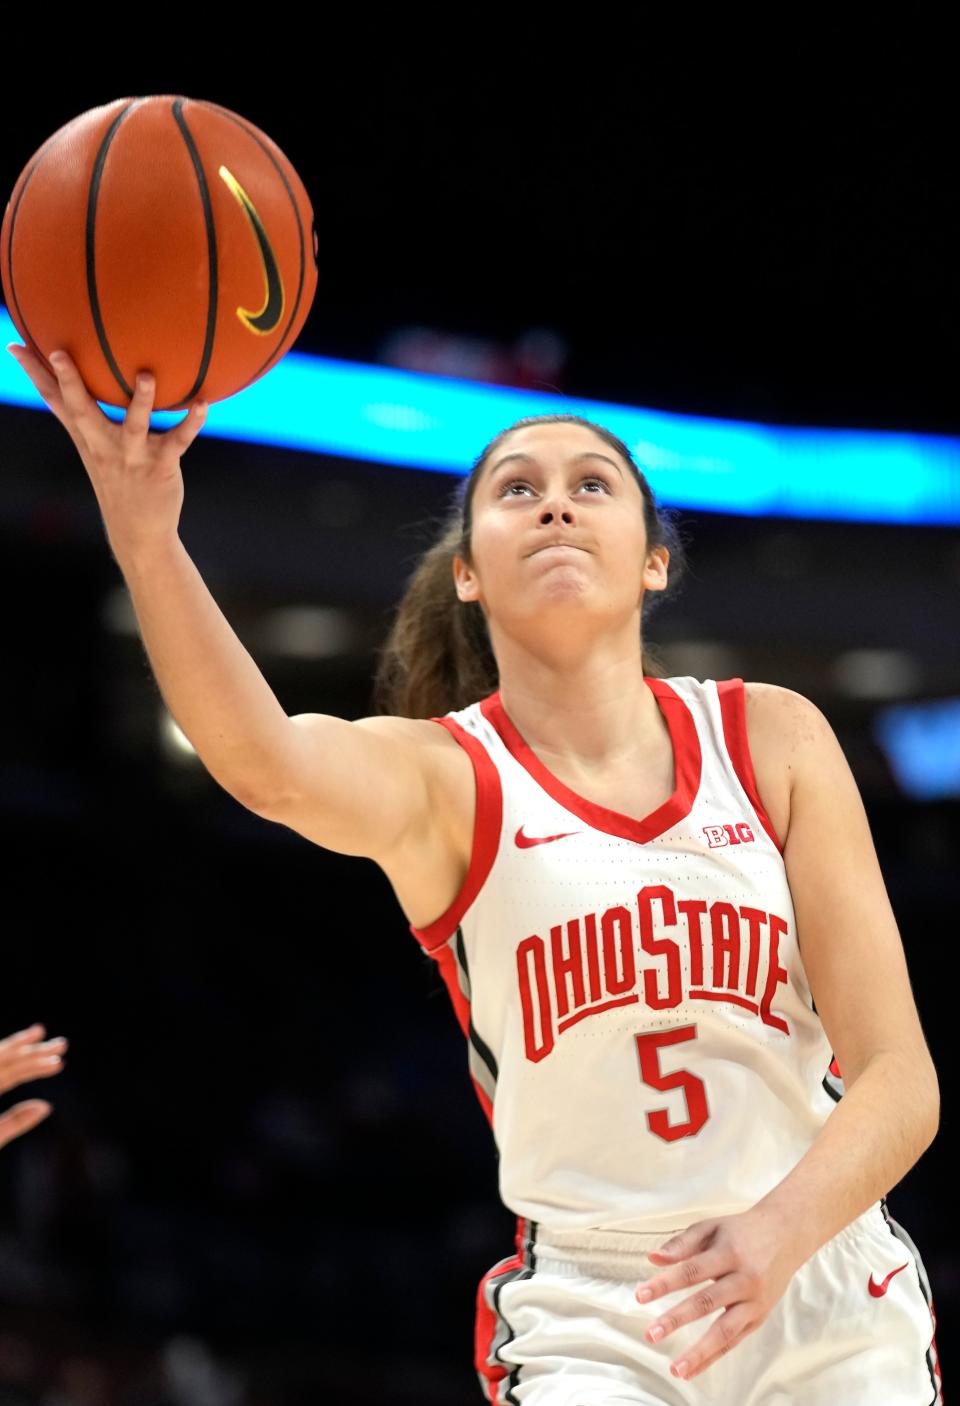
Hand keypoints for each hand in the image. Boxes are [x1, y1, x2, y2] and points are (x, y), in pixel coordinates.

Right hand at [0, 1022, 67, 1147]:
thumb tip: (47, 1106)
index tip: (59, 1058)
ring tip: (52, 1055)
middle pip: (4, 1063)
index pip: (9, 1074)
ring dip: (22, 1057)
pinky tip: (30, 1062)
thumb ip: (15, 1122)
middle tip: (63, 1044)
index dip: (32, 1061)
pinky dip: (7, 1064)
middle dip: (31, 1051)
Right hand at [6, 344, 206, 563]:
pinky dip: (192, 422)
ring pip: (135, 425)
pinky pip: (179, 440)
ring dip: (141, 401)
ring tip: (146, 375)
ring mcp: (133, 456)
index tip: (17, 346)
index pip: (55, 402)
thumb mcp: (94, 451)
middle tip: (58, 352)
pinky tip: (203, 404)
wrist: (138, 532)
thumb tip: (76, 390)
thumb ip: (87, 420)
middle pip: (81, 410)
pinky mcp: (161, 466)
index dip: (36, 375)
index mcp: (87, 438)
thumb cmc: (118, 481)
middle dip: (69, 381)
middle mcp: (104, 445)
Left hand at [634, 1205, 801, 1380]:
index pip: (691, 1270)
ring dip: (699, 1352)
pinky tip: (693, 1369)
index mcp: (729, 1252)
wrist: (785, 1235)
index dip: (665, 1283)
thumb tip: (653, 1258)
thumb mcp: (712, 1227)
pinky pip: (734, 1341)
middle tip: (650, 1334)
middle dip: (676, 1319)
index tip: (640, 1296)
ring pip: (725, 1330)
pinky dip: (713, 1357)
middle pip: (706, 1302)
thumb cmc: (741, 1231)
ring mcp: (754, 1302)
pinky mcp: (759, 1318)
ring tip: (675, 1368)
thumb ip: (682, 1243)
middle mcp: (744, 1279)